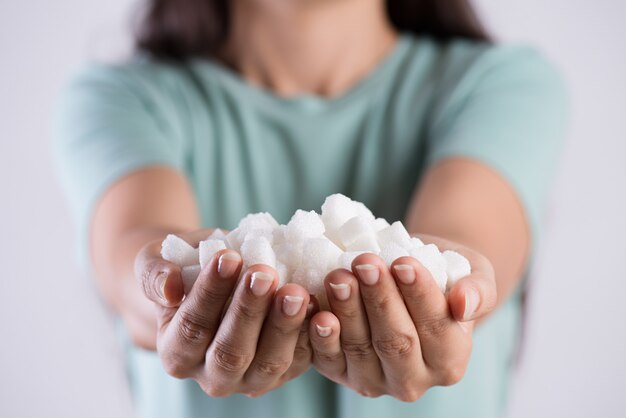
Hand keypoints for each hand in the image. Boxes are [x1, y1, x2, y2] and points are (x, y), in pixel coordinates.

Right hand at [135, 230, 312, 396]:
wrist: (218, 276)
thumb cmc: (185, 268)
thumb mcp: (157, 262)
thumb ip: (155, 273)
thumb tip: (169, 287)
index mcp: (176, 353)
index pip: (192, 327)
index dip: (210, 293)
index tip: (228, 256)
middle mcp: (211, 375)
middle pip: (230, 352)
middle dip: (248, 311)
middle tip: (264, 274)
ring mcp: (250, 379)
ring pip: (268, 362)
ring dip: (283, 327)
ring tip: (294, 291)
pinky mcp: (283, 372)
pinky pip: (301, 360)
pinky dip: (311, 335)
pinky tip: (316, 304)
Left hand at [308, 235, 496, 400]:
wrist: (409, 279)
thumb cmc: (445, 278)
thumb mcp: (474, 276)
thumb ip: (477, 291)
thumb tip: (464, 303)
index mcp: (450, 361)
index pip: (436, 328)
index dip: (419, 296)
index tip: (403, 263)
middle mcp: (414, 380)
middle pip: (396, 342)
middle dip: (380, 300)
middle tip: (365, 263)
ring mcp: (374, 381)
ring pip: (360, 349)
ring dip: (347, 311)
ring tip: (339, 275)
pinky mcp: (341, 373)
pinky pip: (329, 359)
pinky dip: (321, 337)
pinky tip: (317, 311)